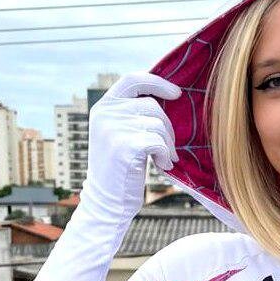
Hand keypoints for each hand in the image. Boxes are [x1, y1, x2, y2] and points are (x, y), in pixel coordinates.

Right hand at [80, 72, 180, 220]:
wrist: (107, 200)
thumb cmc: (121, 168)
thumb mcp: (119, 134)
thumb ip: (133, 114)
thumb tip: (168, 98)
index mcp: (103, 107)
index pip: (132, 80)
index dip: (157, 82)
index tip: (176, 94)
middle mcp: (105, 113)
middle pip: (152, 106)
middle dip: (167, 128)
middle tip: (168, 149)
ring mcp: (112, 128)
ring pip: (158, 125)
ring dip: (167, 145)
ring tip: (163, 159)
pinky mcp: (124, 146)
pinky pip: (158, 142)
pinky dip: (165, 155)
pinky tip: (162, 166)